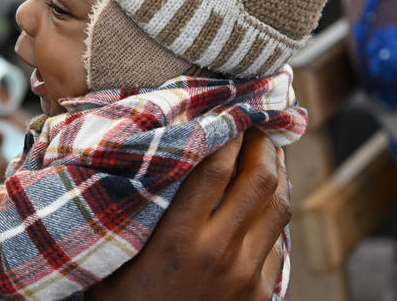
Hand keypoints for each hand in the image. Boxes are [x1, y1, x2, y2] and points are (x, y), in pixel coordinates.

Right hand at [87, 129, 289, 299]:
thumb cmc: (121, 298)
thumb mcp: (119, 249)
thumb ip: (137, 207)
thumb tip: (145, 158)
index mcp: (179, 238)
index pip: (215, 169)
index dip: (226, 134)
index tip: (226, 114)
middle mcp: (219, 253)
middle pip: (259, 181)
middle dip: (262, 145)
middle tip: (255, 125)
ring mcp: (246, 275)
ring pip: (278, 208)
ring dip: (278, 174)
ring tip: (268, 154)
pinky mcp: (259, 293)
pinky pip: (278, 242)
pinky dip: (273, 213)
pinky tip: (264, 201)